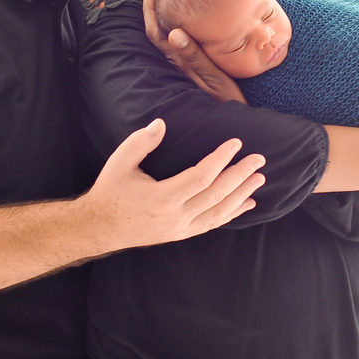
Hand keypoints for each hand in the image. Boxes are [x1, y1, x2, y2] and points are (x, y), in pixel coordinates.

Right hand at [83, 118, 265, 252]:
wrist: (100, 227)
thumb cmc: (111, 191)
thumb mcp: (119, 163)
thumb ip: (140, 142)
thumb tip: (161, 123)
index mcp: (161, 198)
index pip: (201, 177)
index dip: (221, 159)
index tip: (236, 143)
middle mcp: (175, 216)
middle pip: (217, 195)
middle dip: (240, 175)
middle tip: (259, 159)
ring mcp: (179, 228)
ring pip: (219, 212)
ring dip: (241, 194)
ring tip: (258, 178)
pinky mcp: (180, 234)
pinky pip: (212, 224)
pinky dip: (232, 213)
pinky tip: (246, 203)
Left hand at [138, 0, 246, 103]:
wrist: (234, 122)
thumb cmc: (228, 101)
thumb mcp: (214, 78)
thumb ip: (195, 57)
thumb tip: (174, 32)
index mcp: (180, 61)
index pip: (157, 32)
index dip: (149, 9)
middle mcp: (179, 61)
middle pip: (157, 30)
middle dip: (150, 6)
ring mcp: (185, 64)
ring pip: (165, 35)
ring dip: (160, 13)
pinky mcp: (194, 67)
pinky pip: (177, 41)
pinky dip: (173, 24)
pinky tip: (177, 17)